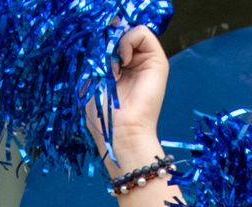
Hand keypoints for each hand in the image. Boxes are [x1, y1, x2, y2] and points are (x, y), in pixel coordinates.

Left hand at [95, 25, 167, 160]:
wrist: (122, 132)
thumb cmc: (104, 112)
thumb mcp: (93, 76)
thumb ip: (99, 53)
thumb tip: (106, 32)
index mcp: (119, 65)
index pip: (111, 36)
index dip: (102, 37)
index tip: (95, 55)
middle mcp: (135, 61)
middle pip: (120, 31)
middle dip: (109, 41)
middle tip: (105, 65)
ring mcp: (147, 60)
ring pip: (130, 29)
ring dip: (116, 44)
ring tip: (114, 69)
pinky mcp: (158, 60)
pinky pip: (142, 32)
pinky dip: (127, 42)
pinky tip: (122, 63)